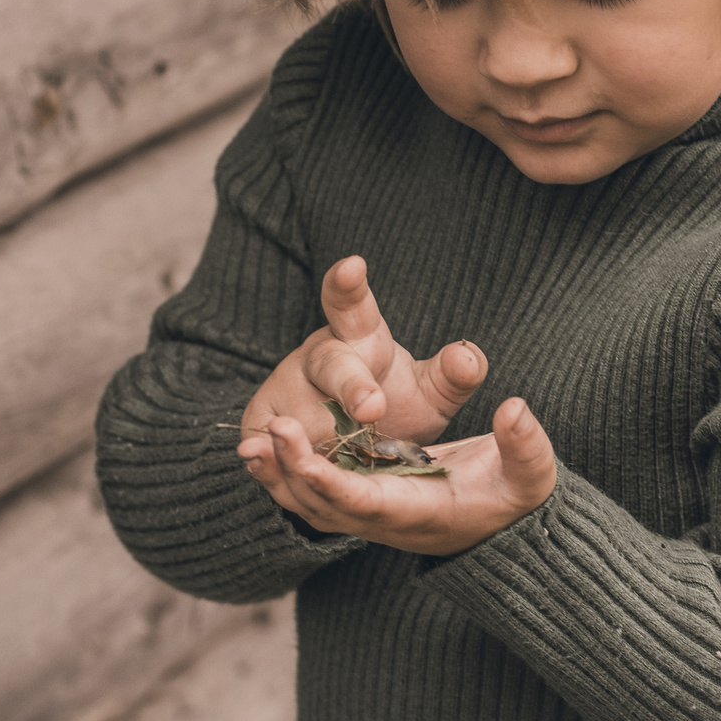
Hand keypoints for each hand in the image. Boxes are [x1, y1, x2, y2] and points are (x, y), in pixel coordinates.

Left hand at [239, 395, 558, 554]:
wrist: (505, 525)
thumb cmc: (517, 497)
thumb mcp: (533, 476)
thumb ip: (526, 445)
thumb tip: (515, 408)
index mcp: (421, 514)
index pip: (367, 504)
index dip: (332, 485)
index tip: (302, 459)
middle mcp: (387, 521)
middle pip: (326, 506)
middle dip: (293, 472)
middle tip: (268, 429)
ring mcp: (371, 514)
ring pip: (311, 504)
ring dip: (279, 476)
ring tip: (250, 441)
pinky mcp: (363, 500)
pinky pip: (315, 493)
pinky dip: (286, 474)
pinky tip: (263, 446)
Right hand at [241, 255, 485, 448]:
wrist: (349, 448)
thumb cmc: (391, 407)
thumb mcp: (430, 395)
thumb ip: (452, 377)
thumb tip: (469, 356)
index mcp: (359, 338)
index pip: (353, 306)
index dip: (349, 285)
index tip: (354, 265)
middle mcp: (318, 359)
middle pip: (332, 365)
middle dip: (351, 385)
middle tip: (374, 407)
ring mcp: (285, 392)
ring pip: (299, 408)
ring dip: (305, 426)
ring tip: (309, 438)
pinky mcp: (262, 426)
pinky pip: (262, 442)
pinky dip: (259, 451)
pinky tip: (251, 454)